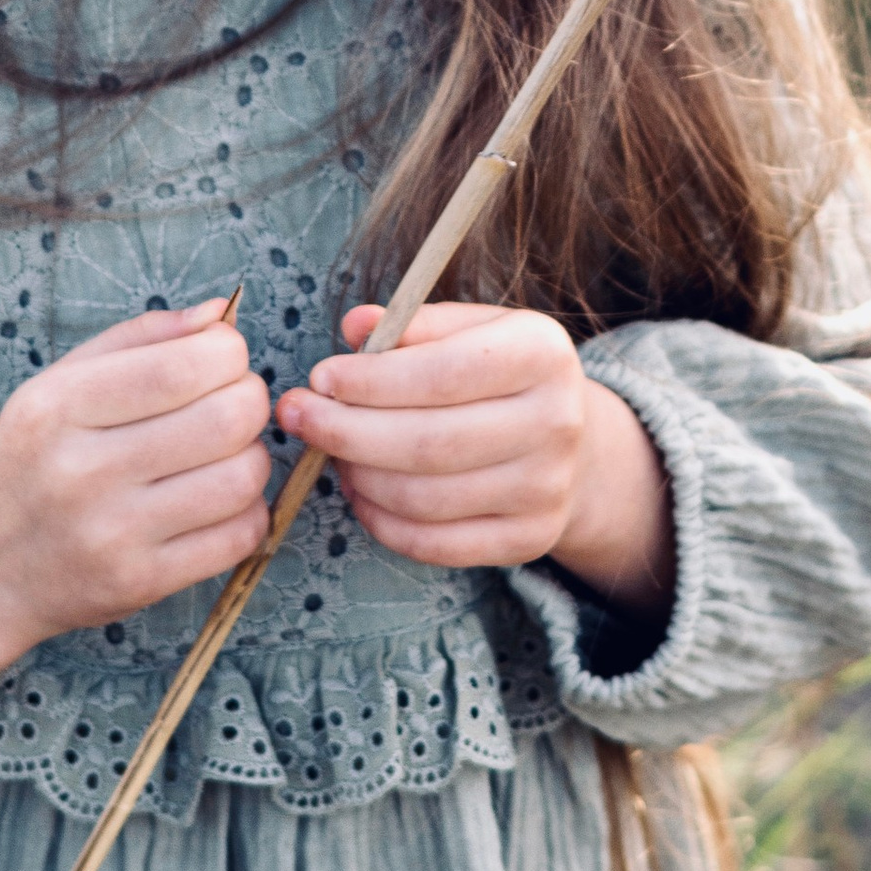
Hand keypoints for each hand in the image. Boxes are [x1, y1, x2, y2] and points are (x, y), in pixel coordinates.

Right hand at [0, 299, 272, 659]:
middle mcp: (82, 472)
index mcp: (58, 408)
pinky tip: (217, 500)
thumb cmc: (32, 463)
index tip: (222, 359)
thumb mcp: (58, 385)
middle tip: (231, 403)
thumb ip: (139, 338)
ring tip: (223, 454)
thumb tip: (221, 313)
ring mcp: (112, 534)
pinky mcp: (141, 582)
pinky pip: (239, 536)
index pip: (181, 366)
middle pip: (226, 418)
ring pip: (242, 478)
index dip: (228, 353)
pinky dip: (247, 510)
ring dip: (252, 456)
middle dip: (249, 400)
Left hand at [279, 304, 672, 614]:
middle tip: (297, 417)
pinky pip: (436, 544)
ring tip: (333, 454)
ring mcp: (547, 488)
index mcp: (542, 354)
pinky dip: (382, 522)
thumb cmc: (499, 373)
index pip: (444, 373)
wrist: (573, 440)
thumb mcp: (469, 329)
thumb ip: (411, 325)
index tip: (320, 377)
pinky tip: (360, 493)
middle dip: (346, 432)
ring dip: (360, 477)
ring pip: (426, 498)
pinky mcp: (531, 539)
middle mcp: (557, 422)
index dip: (371, 380)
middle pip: (430, 442)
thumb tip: (355, 326)